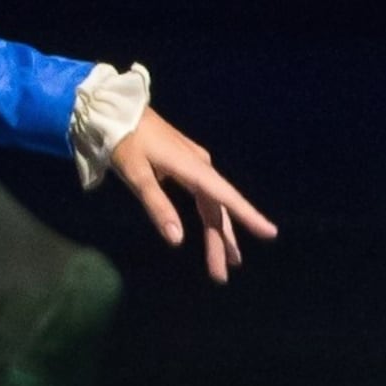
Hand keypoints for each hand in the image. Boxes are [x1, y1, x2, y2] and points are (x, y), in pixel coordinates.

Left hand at [105, 109, 277, 283]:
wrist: (115, 110)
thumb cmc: (124, 141)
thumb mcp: (136, 175)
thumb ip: (157, 206)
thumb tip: (178, 240)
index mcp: (193, 168)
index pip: (225, 197)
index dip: (248, 216)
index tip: (270, 233)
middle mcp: (200, 165)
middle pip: (217, 209)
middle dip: (222, 242)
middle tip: (222, 275)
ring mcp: (194, 163)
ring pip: (211, 204)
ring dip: (216, 233)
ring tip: (223, 263)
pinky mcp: (185, 163)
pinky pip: (205, 196)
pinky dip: (209, 217)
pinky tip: (212, 231)